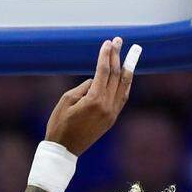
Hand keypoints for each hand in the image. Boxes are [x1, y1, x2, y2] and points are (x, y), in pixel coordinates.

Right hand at [45, 37, 138, 155]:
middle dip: (118, 56)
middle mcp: (107, 106)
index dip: (106, 55)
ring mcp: (112, 113)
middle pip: (116, 75)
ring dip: (127, 68)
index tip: (108, 43)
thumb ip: (83, 88)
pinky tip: (126, 75)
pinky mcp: (112, 118)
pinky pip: (122, 97)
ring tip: (132, 53)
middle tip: (119, 41)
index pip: (103, 72)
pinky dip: (125, 84)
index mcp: (94, 100)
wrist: (64, 150)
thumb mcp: (66, 101)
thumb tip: (95, 82)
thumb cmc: (59, 124)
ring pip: (124, 85)